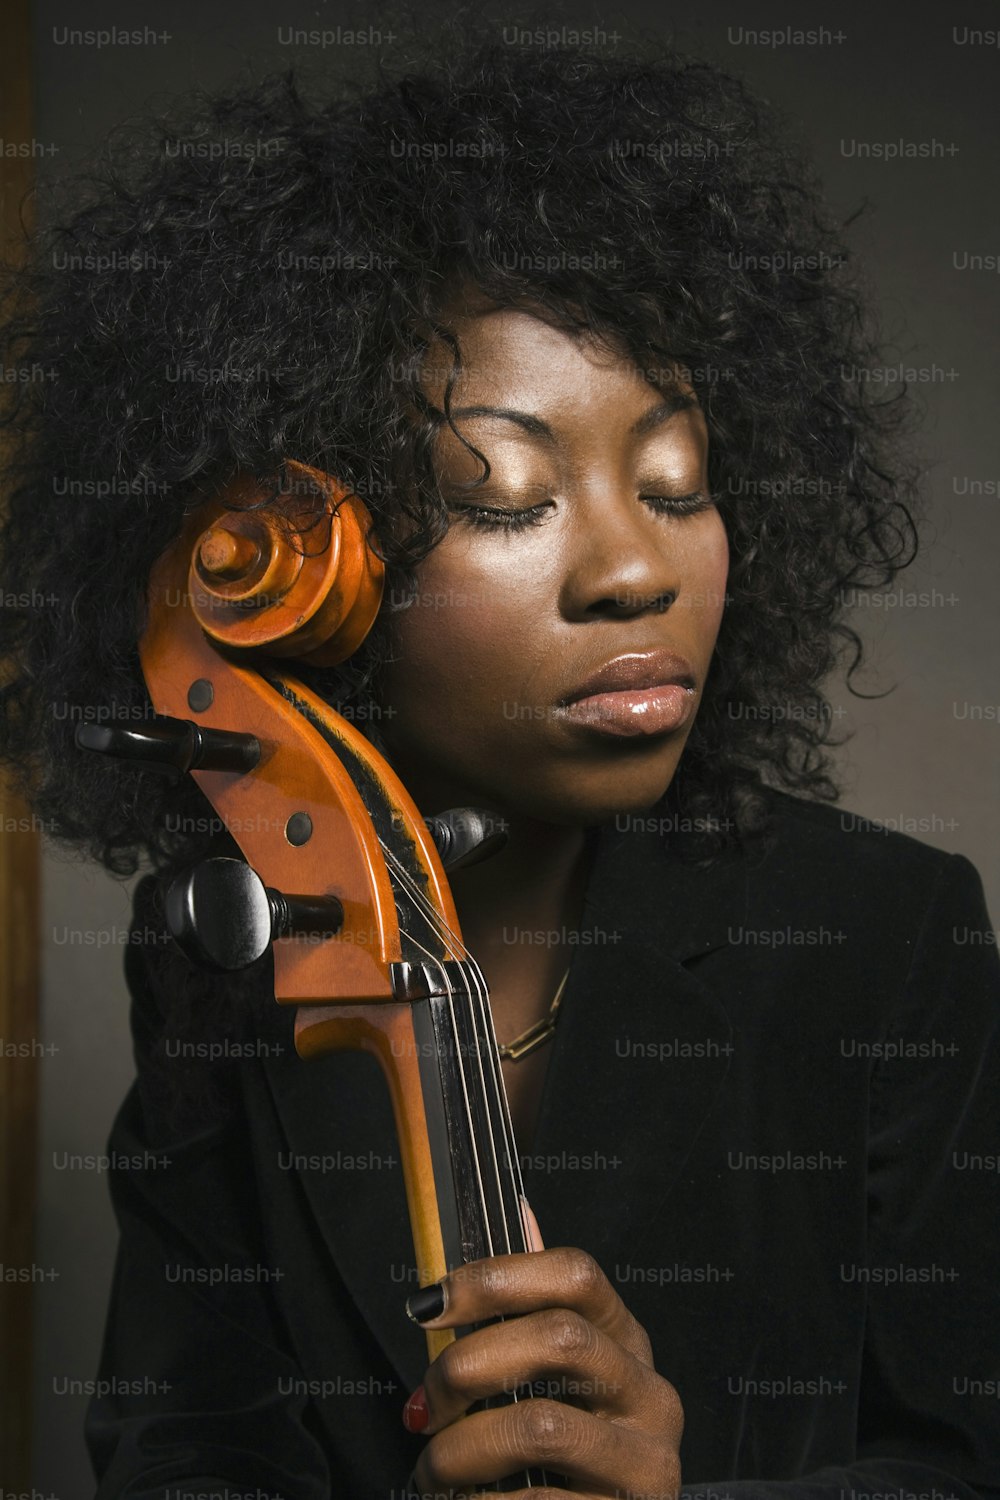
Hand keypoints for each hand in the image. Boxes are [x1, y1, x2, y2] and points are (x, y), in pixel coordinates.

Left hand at [402, 1200, 682, 1498]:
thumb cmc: (563, 1462)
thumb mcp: (556, 1381)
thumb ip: (531, 1307)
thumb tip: (518, 1208)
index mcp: (627, 1344)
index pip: (577, 1274)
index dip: (495, 1277)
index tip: (428, 1306)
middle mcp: (650, 1395)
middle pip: (558, 1338)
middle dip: (467, 1366)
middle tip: (422, 1406)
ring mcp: (646, 1463)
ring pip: (541, 1425)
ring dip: (461, 1450)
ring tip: (432, 1471)